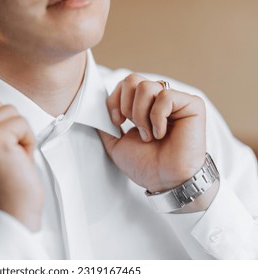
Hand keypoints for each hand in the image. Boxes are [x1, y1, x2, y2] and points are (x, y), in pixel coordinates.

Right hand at [0, 96, 42, 230]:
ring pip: (9, 109)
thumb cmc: (6, 185)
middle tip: (9, 155)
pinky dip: (29, 141)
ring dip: (20, 133)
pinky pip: (21, 122)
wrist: (12, 213)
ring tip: (14, 158)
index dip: (1, 126)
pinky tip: (21, 160)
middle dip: (10, 126)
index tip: (0, 154)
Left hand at [99, 74, 206, 193]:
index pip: (124, 84)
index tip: (117, 122)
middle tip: (135, 128)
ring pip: (147, 87)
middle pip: (133, 79)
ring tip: (149, 135)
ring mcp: (176, 101)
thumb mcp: (115, 144)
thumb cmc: (145, 165)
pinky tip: (161, 133)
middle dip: (127, 107)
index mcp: (143, 106)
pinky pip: (165, 97)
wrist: (165, 181)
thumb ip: (106, 125)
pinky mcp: (192, 105)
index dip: (114, 101)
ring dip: (141, 115)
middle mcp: (159, 99)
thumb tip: (95, 109)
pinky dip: (157, 119)